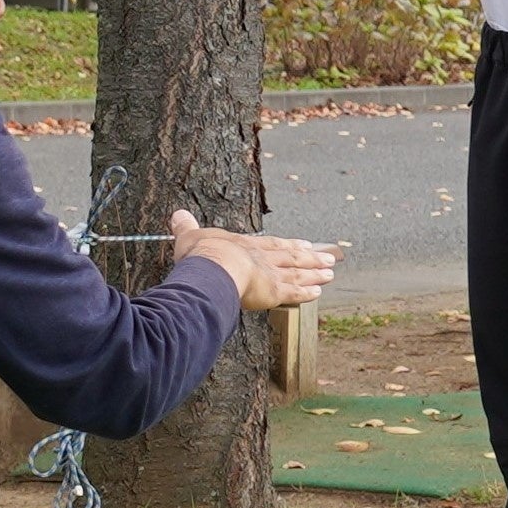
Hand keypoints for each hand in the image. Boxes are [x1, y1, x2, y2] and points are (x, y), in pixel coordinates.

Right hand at [169, 207, 343, 313]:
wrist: (213, 268)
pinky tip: (317, 293)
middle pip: (292, 257)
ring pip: (298, 273)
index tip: (304, 243)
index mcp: (245, 245)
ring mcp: (271, 275)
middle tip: (329, 257)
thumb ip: (186, 227)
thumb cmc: (201, 255)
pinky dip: (306, 293)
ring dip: (315, 272)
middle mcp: (263, 258)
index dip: (288, 244)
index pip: (272, 244)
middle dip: (310, 257)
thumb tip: (177, 214)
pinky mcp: (273, 292)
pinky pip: (294, 293)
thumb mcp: (190, 237)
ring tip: (331, 273)